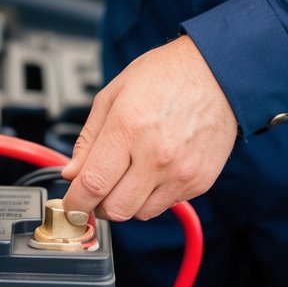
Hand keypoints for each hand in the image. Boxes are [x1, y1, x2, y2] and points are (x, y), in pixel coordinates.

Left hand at [61, 36, 237, 220]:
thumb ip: (88, 139)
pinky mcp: (199, 181)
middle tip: (99, 189)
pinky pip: (166, 205)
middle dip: (99, 205)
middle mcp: (156, 155)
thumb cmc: (165, 76)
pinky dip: (153, 195)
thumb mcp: (113, 95)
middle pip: (115, 209)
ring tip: (131, 174)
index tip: (71, 206)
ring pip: (140, 213)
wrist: (217, 73)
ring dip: (127, 201)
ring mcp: (180, 172)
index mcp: (128, 128)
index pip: (92, 185)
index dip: (75, 203)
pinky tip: (155, 170)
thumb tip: (72, 173)